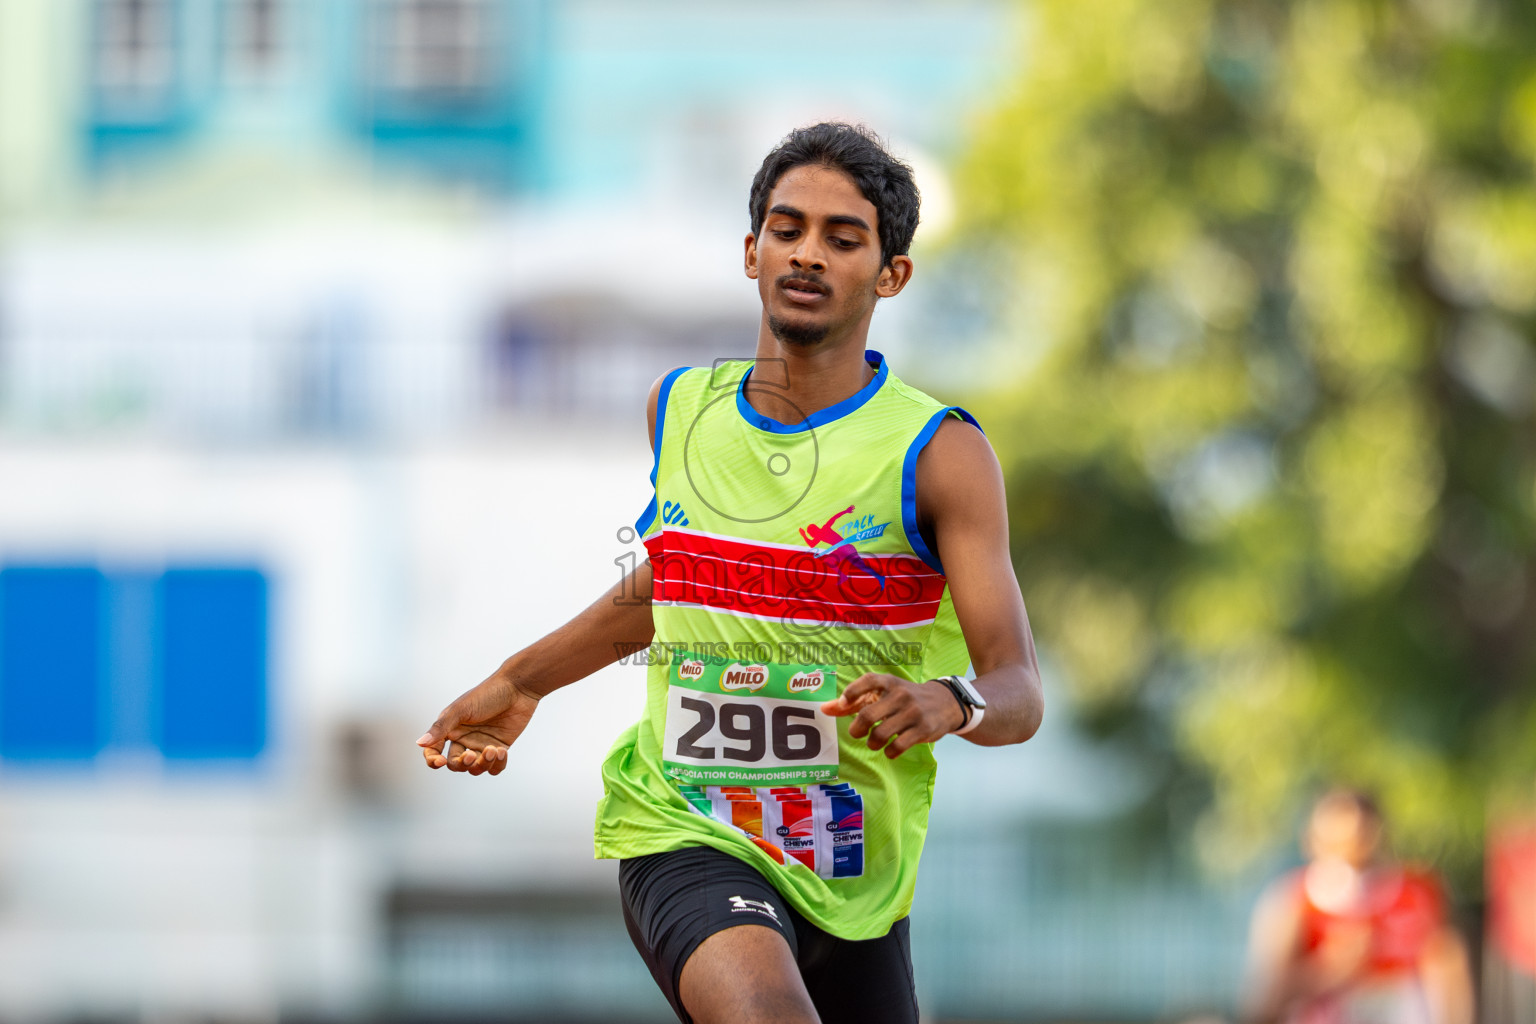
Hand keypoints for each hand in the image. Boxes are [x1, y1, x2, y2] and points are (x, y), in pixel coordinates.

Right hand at [416, 670, 538, 775]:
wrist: (517, 687)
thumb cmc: (487, 694)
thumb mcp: (461, 710)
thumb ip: (441, 727)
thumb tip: (419, 744)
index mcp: (451, 728)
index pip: (434, 750)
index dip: (433, 761)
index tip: (440, 762)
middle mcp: (465, 738)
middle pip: (456, 764)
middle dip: (463, 764)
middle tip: (473, 755)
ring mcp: (482, 744)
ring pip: (475, 768)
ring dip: (482, 764)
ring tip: (493, 750)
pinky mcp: (500, 748)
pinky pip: (494, 767)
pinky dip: (497, 764)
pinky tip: (502, 751)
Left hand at [820, 673, 965, 757]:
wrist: (945, 703)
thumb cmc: (904, 699)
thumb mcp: (883, 694)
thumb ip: (853, 702)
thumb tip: (824, 709)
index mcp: (889, 683)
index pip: (869, 681)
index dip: (852, 691)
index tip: (843, 703)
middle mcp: (901, 695)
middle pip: (868, 715)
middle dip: (857, 729)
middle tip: (857, 733)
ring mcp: (913, 712)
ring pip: (881, 734)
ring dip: (873, 743)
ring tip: (874, 742)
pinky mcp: (922, 729)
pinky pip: (898, 746)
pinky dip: (889, 752)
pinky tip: (889, 750)